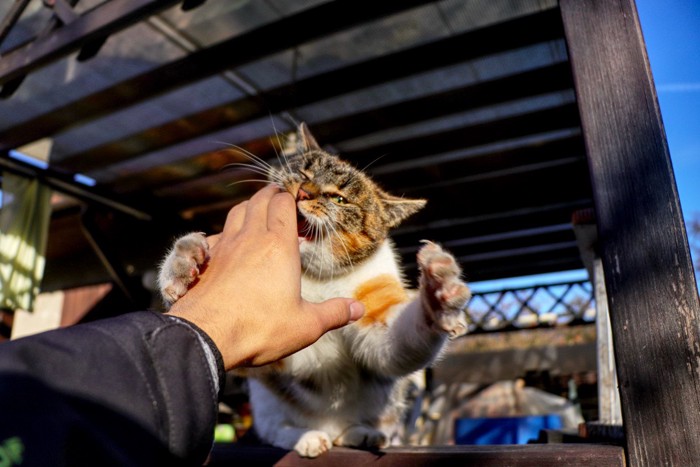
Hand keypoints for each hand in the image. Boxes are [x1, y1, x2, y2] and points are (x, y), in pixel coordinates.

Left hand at [167, 185, 363, 369]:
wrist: (204, 336)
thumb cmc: (258, 328)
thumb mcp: (305, 326)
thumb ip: (334, 313)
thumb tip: (358, 309)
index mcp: (279, 247)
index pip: (284, 203)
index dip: (293, 199)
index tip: (303, 209)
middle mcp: (251, 238)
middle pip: (260, 200)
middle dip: (273, 196)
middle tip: (284, 203)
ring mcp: (225, 247)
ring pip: (237, 211)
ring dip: (250, 207)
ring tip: (260, 216)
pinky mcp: (206, 260)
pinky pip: (217, 233)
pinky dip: (227, 230)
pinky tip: (231, 244)